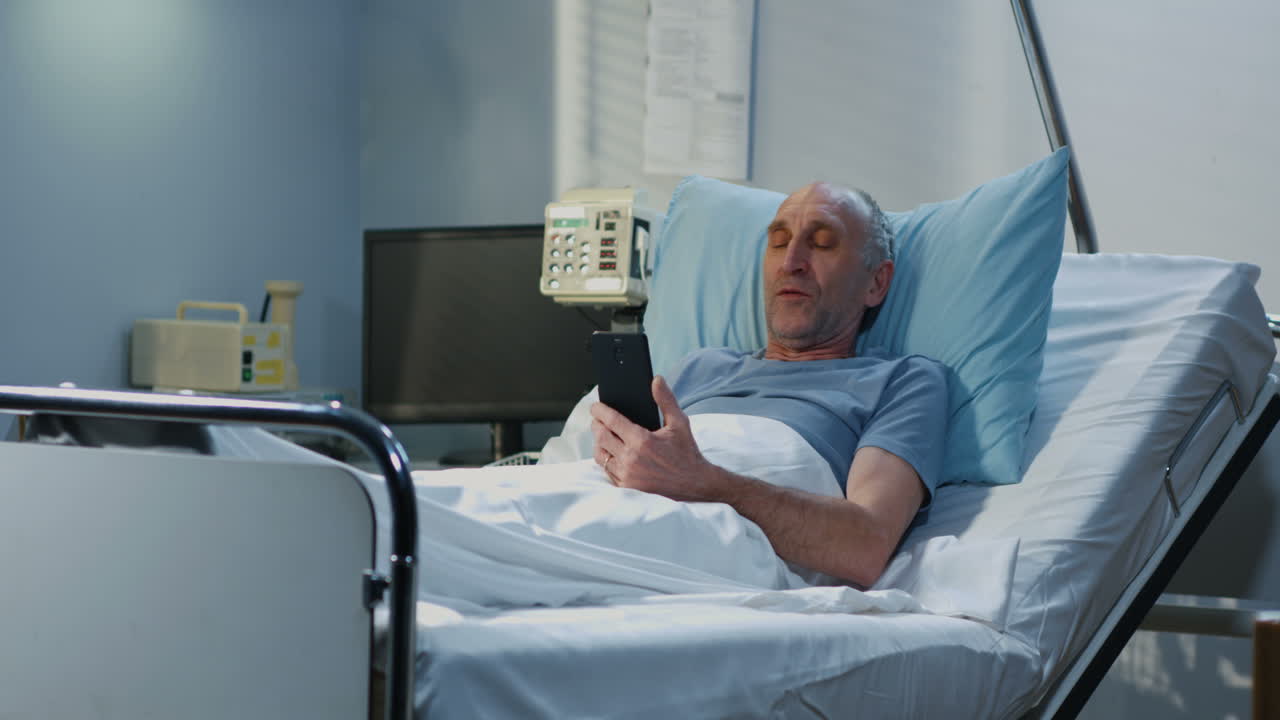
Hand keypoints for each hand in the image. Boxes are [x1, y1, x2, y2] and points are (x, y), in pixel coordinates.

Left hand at [590, 376, 721, 500]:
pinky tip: (610, 452)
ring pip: (600, 455)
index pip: (611, 421)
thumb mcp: (679, 423)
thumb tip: (656, 380)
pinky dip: (606, 459)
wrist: (694, 484)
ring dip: (598, 442)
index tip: (595, 406)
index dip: (600, 411)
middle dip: (596, 425)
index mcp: (642, 441)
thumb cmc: (687, 453)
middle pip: (601, 436)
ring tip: (603, 434)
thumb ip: (666, 400)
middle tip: (597, 419)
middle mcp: (631, 459)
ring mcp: (627, 475)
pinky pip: (607, 470)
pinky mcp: (626, 487)